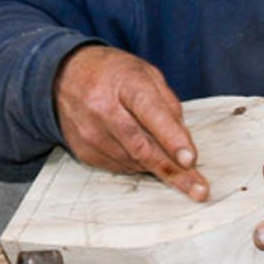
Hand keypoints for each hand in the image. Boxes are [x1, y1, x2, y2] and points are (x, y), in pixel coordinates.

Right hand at [52, 45, 209, 201]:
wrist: (64, 77)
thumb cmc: (113, 74)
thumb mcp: (146, 73)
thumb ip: (168, 104)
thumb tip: (184, 143)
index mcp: (125, 83)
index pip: (151, 113)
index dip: (171, 138)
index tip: (189, 160)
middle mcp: (103, 109)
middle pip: (143, 148)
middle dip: (174, 172)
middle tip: (199, 190)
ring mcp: (90, 133)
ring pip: (134, 162)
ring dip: (158, 167)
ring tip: (174, 165)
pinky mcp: (84, 152)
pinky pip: (120, 168)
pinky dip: (137, 165)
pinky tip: (141, 153)